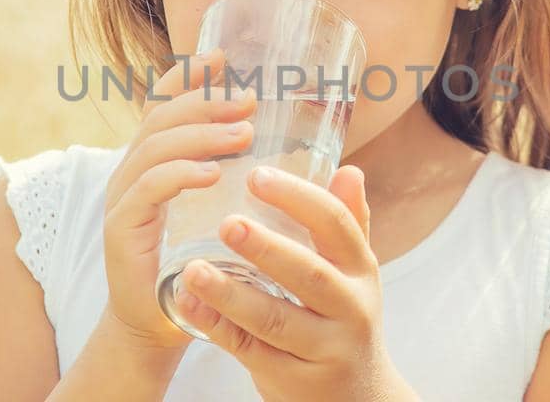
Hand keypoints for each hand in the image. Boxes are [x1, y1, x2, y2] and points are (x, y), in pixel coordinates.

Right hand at [100, 49, 256, 350]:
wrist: (159, 324)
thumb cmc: (195, 264)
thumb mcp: (217, 210)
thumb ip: (236, 175)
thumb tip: (283, 139)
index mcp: (153, 161)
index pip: (161, 106)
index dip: (185, 77)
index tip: (220, 56)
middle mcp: (132, 171)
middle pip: (161, 118)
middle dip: (205, 101)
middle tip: (249, 99)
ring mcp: (123, 198)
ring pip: (156, 147)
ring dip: (201, 134)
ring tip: (243, 133)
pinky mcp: (122, 229)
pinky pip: (148, 189)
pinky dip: (180, 176)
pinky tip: (211, 174)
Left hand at [172, 165, 419, 400]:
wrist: (358, 397)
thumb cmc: (345, 320)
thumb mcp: (355, 274)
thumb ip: (348, 224)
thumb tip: (349, 169)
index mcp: (360, 271)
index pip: (335, 226)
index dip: (297, 198)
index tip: (256, 174)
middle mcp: (349, 308)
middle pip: (308, 274)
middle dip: (266, 248)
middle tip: (226, 222)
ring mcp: (323, 348)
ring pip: (274, 319)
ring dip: (230, 294)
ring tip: (193, 270)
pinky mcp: (292, 379)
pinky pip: (249, 351)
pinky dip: (216, 327)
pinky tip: (189, 305)